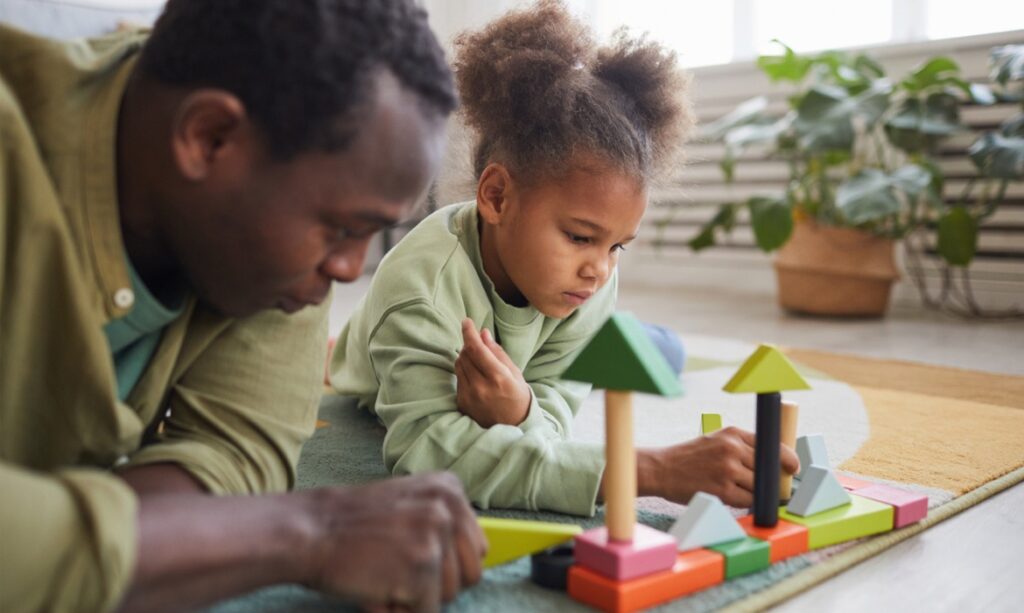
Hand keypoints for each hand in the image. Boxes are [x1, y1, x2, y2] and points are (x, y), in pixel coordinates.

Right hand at [303, 473, 485, 610]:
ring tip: (384, 574)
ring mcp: (435, 537)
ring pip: (448, 596)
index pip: (476, 548)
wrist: (310, 531)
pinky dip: (398, 609)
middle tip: (396, 567)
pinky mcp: (421, 568)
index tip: (411, 553)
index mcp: (449, 489)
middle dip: (436, 584)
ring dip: (415, 598)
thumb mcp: (409, 503)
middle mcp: (447, 509)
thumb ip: (443, 524)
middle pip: (470, 575)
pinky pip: (425, 611)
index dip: (445, 564)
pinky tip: (376, 587)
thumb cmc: (353, 525)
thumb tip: (476, 559)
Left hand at [453, 319, 530, 427]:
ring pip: (459, 364)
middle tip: (478, 346)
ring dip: (465, 357)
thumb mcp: (514, 373)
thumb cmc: (517, 397)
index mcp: (498, 378)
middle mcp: (481, 387)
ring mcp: (469, 396)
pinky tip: (476, 378)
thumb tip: (482, 333)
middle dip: (469, 345)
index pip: (476, 348)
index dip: (469, 332)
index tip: (466, 321)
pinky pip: (458, 378)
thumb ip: (497, 352)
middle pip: (465, 354)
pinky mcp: (462, 403)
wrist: (513, 427)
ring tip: (479, 362)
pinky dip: (464, 372)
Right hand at [636, 427, 799, 508]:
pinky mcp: (723, 490)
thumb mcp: (715, 439)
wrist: (661, 468)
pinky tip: (734, 497)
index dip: (787, 459)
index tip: (793, 468)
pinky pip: (748, 500)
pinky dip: (746, 502)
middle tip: (771, 487)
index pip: (772, 445)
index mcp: (733, 434)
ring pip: (760, 486)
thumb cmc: (689, 457)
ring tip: (742, 491)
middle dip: (772, 480)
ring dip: (756, 492)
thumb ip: (741, 446)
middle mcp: (732, 449)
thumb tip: (773, 460)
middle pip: (768, 468)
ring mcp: (728, 470)